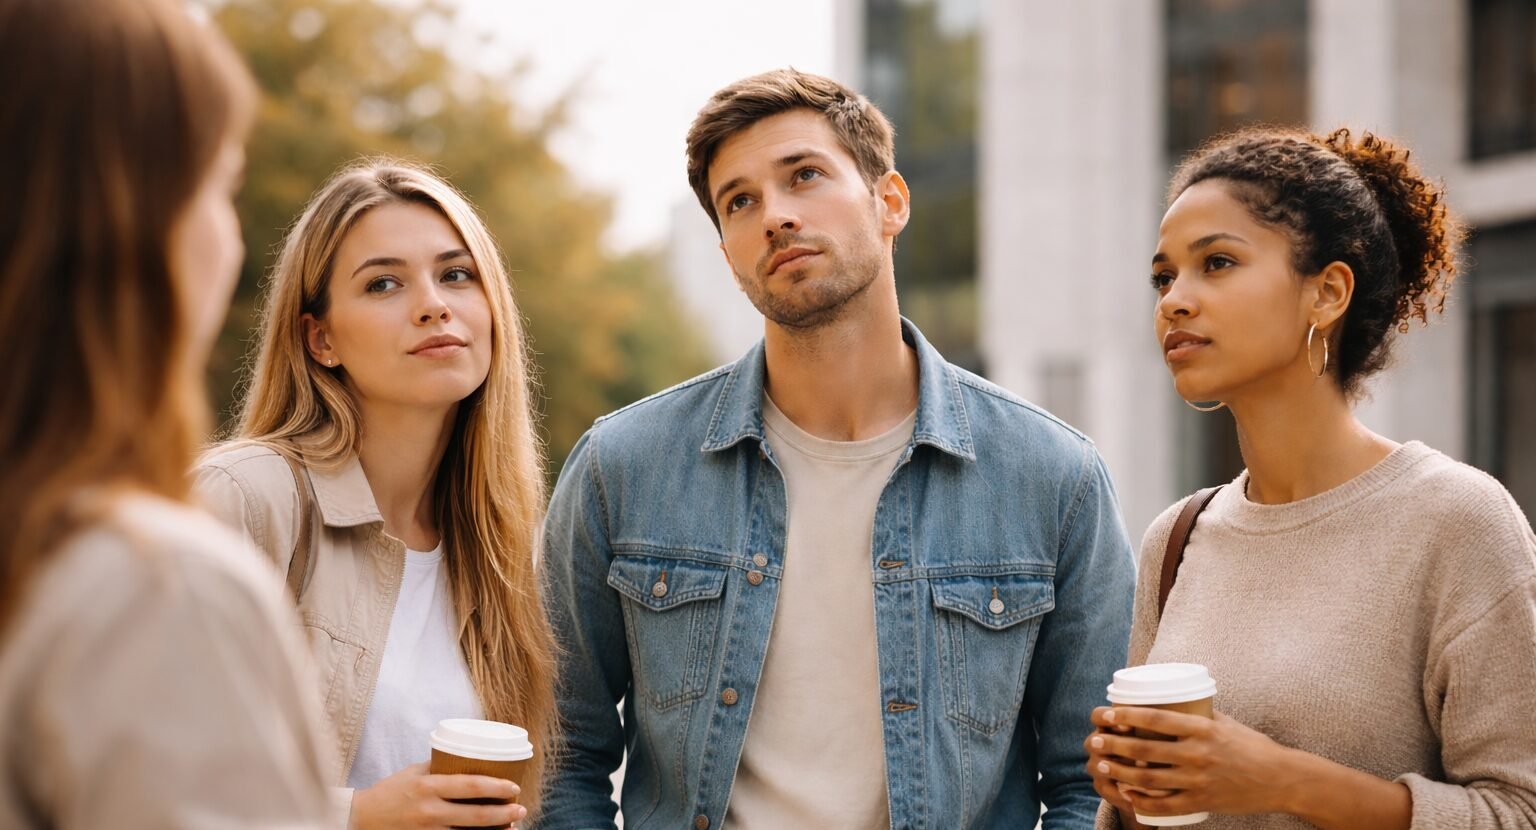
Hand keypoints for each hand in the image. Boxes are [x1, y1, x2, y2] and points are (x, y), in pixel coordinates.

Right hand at [350, 762, 525, 828]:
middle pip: (475, 816)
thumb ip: (439, 765)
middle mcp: (429, 811)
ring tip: (512, 826)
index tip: (514, 787)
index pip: (470, 786)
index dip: (496, 787)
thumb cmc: (390, 791)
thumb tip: (467, 755)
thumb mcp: (413, 772)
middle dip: (503, 813)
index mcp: (428, 786)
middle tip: (520, 809)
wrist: (360, 818)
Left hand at [1084, 706, 1297, 818]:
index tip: (1107, 715)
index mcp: (1202, 729)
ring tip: (1102, 766)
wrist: (1281, 779)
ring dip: (1120, 772)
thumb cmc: (1252, 746)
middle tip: (1094, 741)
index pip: (1156, 719)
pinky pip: (1165, 805)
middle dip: (1114, 745)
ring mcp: (1199, 780)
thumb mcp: (1225, 723)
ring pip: (1149, 778)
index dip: (1126, 717)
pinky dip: (1142, 801)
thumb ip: (1197, 715)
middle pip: (1145, 749)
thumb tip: (1171, 701)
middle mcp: (1198, 754)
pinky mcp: (1202, 801)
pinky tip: (1127, 795)